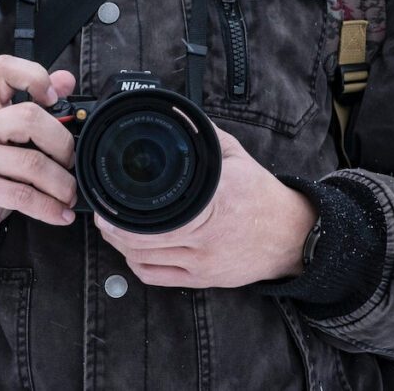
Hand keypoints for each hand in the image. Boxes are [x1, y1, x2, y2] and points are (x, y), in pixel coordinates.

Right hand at [0, 55, 77, 252]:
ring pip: (32, 163)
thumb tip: (66, 80)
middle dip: (63, 145)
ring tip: (69, 196)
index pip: (4, 69)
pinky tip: (60, 215)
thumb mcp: (7, 141)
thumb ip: (36, 111)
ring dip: (62, 185)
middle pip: (30, 117)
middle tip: (70, 165)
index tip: (54, 99)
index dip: (35, 76)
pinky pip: (22, 194)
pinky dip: (49, 208)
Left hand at [95, 126, 317, 287]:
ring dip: (121, 246)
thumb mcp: (236, 156)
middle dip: (113, 229)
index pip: (156, 212)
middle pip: (141, 240)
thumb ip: (203, 136)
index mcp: (213, 201)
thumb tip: (176, 114)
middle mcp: (206, 235)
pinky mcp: (203, 279)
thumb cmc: (262, 196)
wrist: (290, 234)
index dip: (123, 212)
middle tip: (102, 216)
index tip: (109, 201)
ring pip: (144, 260)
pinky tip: (132, 253)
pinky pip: (157, 277)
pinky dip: (137, 266)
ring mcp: (203, 261)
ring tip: (112, 231)